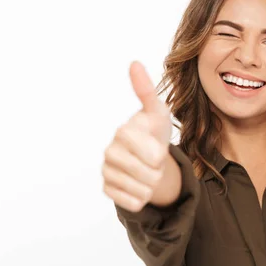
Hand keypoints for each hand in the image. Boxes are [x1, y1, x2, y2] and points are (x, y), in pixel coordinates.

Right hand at [102, 61, 172, 211]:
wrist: (153, 158)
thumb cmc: (155, 132)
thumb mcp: (158, 113)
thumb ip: (147, 91)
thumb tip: (134, 63)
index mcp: (122, 132)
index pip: (141, 149)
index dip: (153, 152)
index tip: (158, 152)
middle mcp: (109, 151)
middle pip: (143, 173)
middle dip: (157, 170)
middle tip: (156, 162)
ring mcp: (107, 171)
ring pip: (139, 189)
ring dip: (152, 184)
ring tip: (149, 172)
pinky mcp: (108, 189)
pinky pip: (132, 202)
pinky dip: (142, 198)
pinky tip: (140, 185)